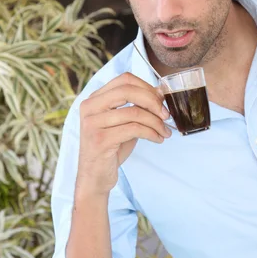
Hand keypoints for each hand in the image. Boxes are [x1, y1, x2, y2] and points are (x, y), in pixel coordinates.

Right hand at [75, 72, 170, 197]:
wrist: (95, 177)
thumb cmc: (111, 149)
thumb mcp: (124, 123)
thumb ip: (137, 107)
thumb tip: (161, 92)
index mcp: (95, 98)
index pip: (124, 79)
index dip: (147, 87)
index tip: (161, 100)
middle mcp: (90, 107)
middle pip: (128, 90)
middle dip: (153, 102)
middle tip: (166, 115)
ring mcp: (92, 122)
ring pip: (134, 112)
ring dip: (156, 122)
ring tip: (165, 132)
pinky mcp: (99, 139)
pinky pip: (133, 129)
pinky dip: (151, 133)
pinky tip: (158, 139)